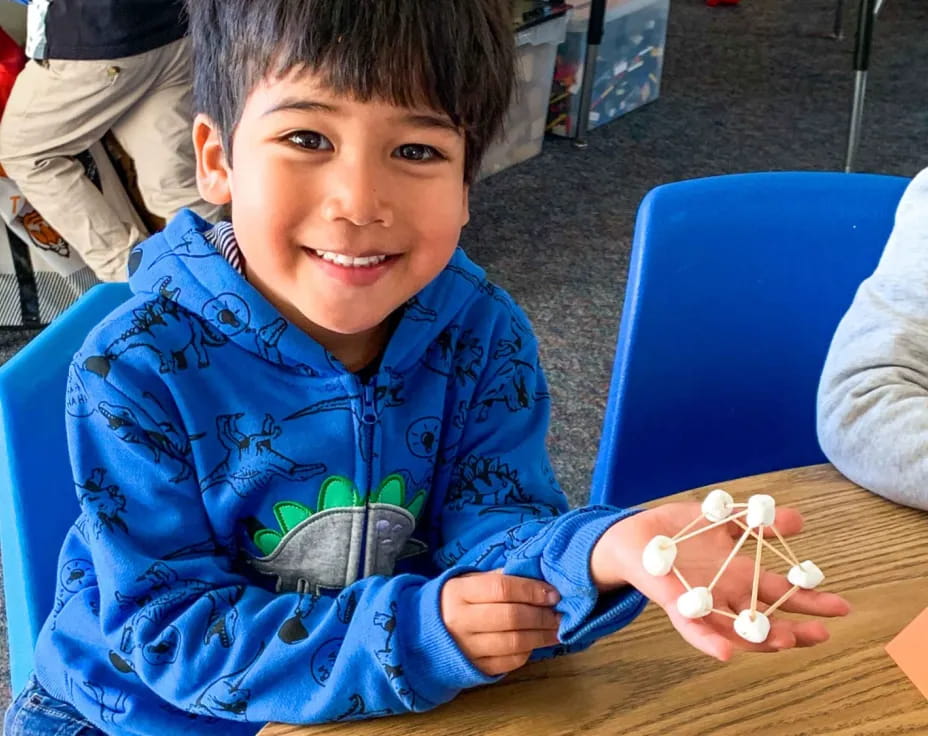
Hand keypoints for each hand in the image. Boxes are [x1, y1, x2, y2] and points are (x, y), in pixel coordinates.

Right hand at [440, 570, 561, 675]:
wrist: (423, 633)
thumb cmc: (455, 601)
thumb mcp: (469, 581)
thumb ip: (499, 578)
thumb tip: (538, 580)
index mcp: (459, 592)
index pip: (501, 588)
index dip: (531, 590)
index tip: (552, 593)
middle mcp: (460, 621)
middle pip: (511, 617)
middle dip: (541, 615)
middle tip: (559, 613)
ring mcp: (467, 648)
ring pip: (514, 643)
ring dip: (541, 636)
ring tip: (557, 629)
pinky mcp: (475, 668)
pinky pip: (509, 662)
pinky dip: (528, 652)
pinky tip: (536, 642)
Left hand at [591, 502, 850, 660]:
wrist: (632, 535)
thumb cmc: (677, 532)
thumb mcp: (720, 519)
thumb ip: (754, 521)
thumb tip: (796, 518)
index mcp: (739, 575)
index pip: (781, 593)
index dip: (810, 600)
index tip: (841, 607)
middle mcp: (725, 595)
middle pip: (765, 620)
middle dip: (795, 629)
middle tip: (823, 633)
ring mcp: (701, 602)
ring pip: (735, 630)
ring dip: (759, 638)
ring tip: (786, 641)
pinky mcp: (674, 604)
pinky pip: (692, 627)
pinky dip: (708, 640)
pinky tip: (725, 652)